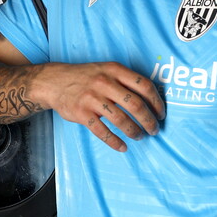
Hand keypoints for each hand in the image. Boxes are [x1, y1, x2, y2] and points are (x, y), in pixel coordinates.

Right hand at [37, 61, 165, 151]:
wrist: (55, 81)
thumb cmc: (86, 77)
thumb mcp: (106, 70)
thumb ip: (125, 80)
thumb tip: (151, 99)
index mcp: (115, 70)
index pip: (144, 85)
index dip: (156, 102)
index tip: (161, 113)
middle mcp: (104, 82)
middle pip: (135, 104)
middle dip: (149, 120)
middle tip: (154, 129)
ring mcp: (92, 98)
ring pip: (121, 119)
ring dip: (134, 131)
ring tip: (139, 136)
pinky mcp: (81, 113)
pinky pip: (102, 131)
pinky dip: (115, 142)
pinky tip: (122, 146)